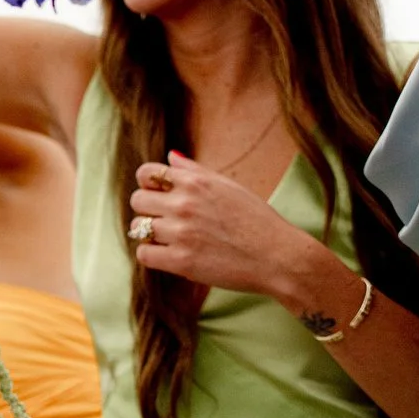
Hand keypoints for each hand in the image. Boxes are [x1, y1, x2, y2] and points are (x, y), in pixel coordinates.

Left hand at [126, 151, 312, 298]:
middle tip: (165, 221)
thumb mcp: (229, 186)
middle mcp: (184, 203)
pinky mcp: (181, 261)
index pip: (146, 173)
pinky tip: (168, 255)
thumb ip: (195, 171)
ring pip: (137, 228)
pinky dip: (152, 255)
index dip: (148, 185)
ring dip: (150, 234)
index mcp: (195, 182)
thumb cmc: (258, 221)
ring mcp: (181, 233)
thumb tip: (170, 156)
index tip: (159, 196)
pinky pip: (144, 254)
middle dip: (148, 210)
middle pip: (137, 200)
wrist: (280, 257)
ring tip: (170, 240)